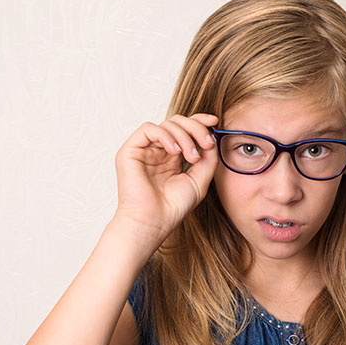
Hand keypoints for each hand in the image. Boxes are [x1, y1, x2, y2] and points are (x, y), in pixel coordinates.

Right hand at [112, 113, 219, 241]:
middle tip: (207, 143)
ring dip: (185, 136)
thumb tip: (213, 138)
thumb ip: (208, 159)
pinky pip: (149, 129)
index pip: (184, 130)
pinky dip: (166, 135)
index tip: (215, 122)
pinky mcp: (130, 150)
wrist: (153, 222)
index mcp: (171, 158)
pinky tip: (174, 152)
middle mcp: (157, 151)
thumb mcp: (199, 180)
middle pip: (177, 123)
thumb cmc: (173, 207)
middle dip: (196, 128)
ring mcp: (144, 150)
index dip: (199, 122)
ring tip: (192, 157)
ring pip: (166, 124)